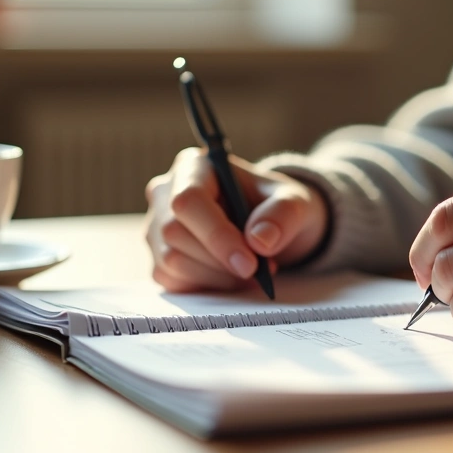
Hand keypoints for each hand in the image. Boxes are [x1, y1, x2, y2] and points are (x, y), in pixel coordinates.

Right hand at [145, 147, 328, 291]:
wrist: (270, 228)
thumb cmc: (277, 208)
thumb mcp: (294, 203)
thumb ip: (283, 215)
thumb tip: (259, 240)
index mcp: (194, 166)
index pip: (188, 200)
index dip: (216, 235)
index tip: (250, 263)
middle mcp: (166, 193)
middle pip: (174, 233)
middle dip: (220, 260)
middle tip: (260, 268)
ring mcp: (157, 226)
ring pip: (171, 261)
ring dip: (217, 276)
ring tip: (250, 270)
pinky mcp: (159, 258)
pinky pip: (173, 280)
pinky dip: (208, 286)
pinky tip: (232, 277)